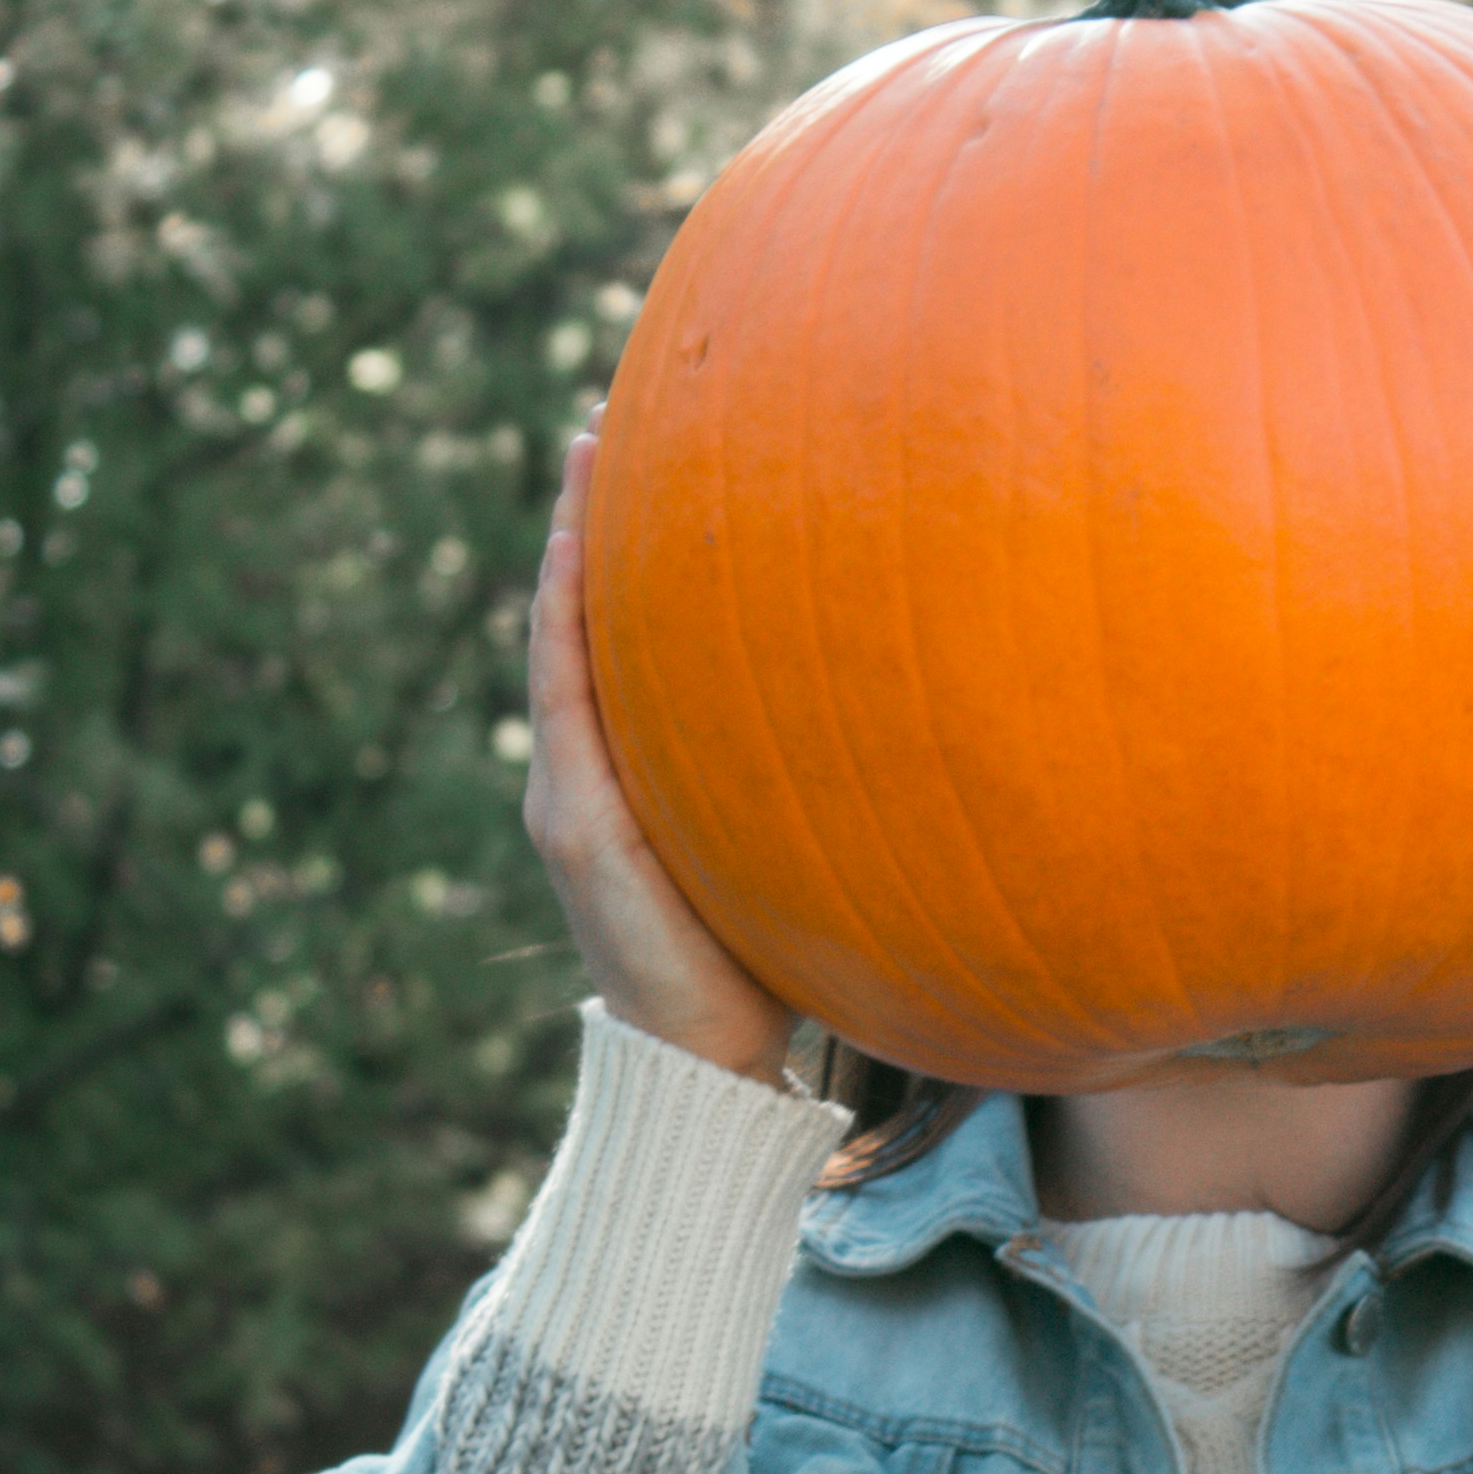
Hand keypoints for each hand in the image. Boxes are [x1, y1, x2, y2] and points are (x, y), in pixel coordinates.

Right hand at [523, 418, 797, 1084]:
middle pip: (580, 615)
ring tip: (587, 453)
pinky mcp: (576, 825)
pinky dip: (566, 622)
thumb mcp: (791, 839)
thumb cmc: (765, 956)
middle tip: (608, 416)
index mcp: (634, 771)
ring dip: (571, 543)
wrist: (712, 1057)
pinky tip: (580, 549)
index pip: (624, 637)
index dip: (629, 550)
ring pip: (560, 641)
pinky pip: (566, 699)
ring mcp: (569, 795)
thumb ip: (807, 774)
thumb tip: (913, 702)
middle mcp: (588, 770)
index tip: (656, 455)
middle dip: (591, 515)